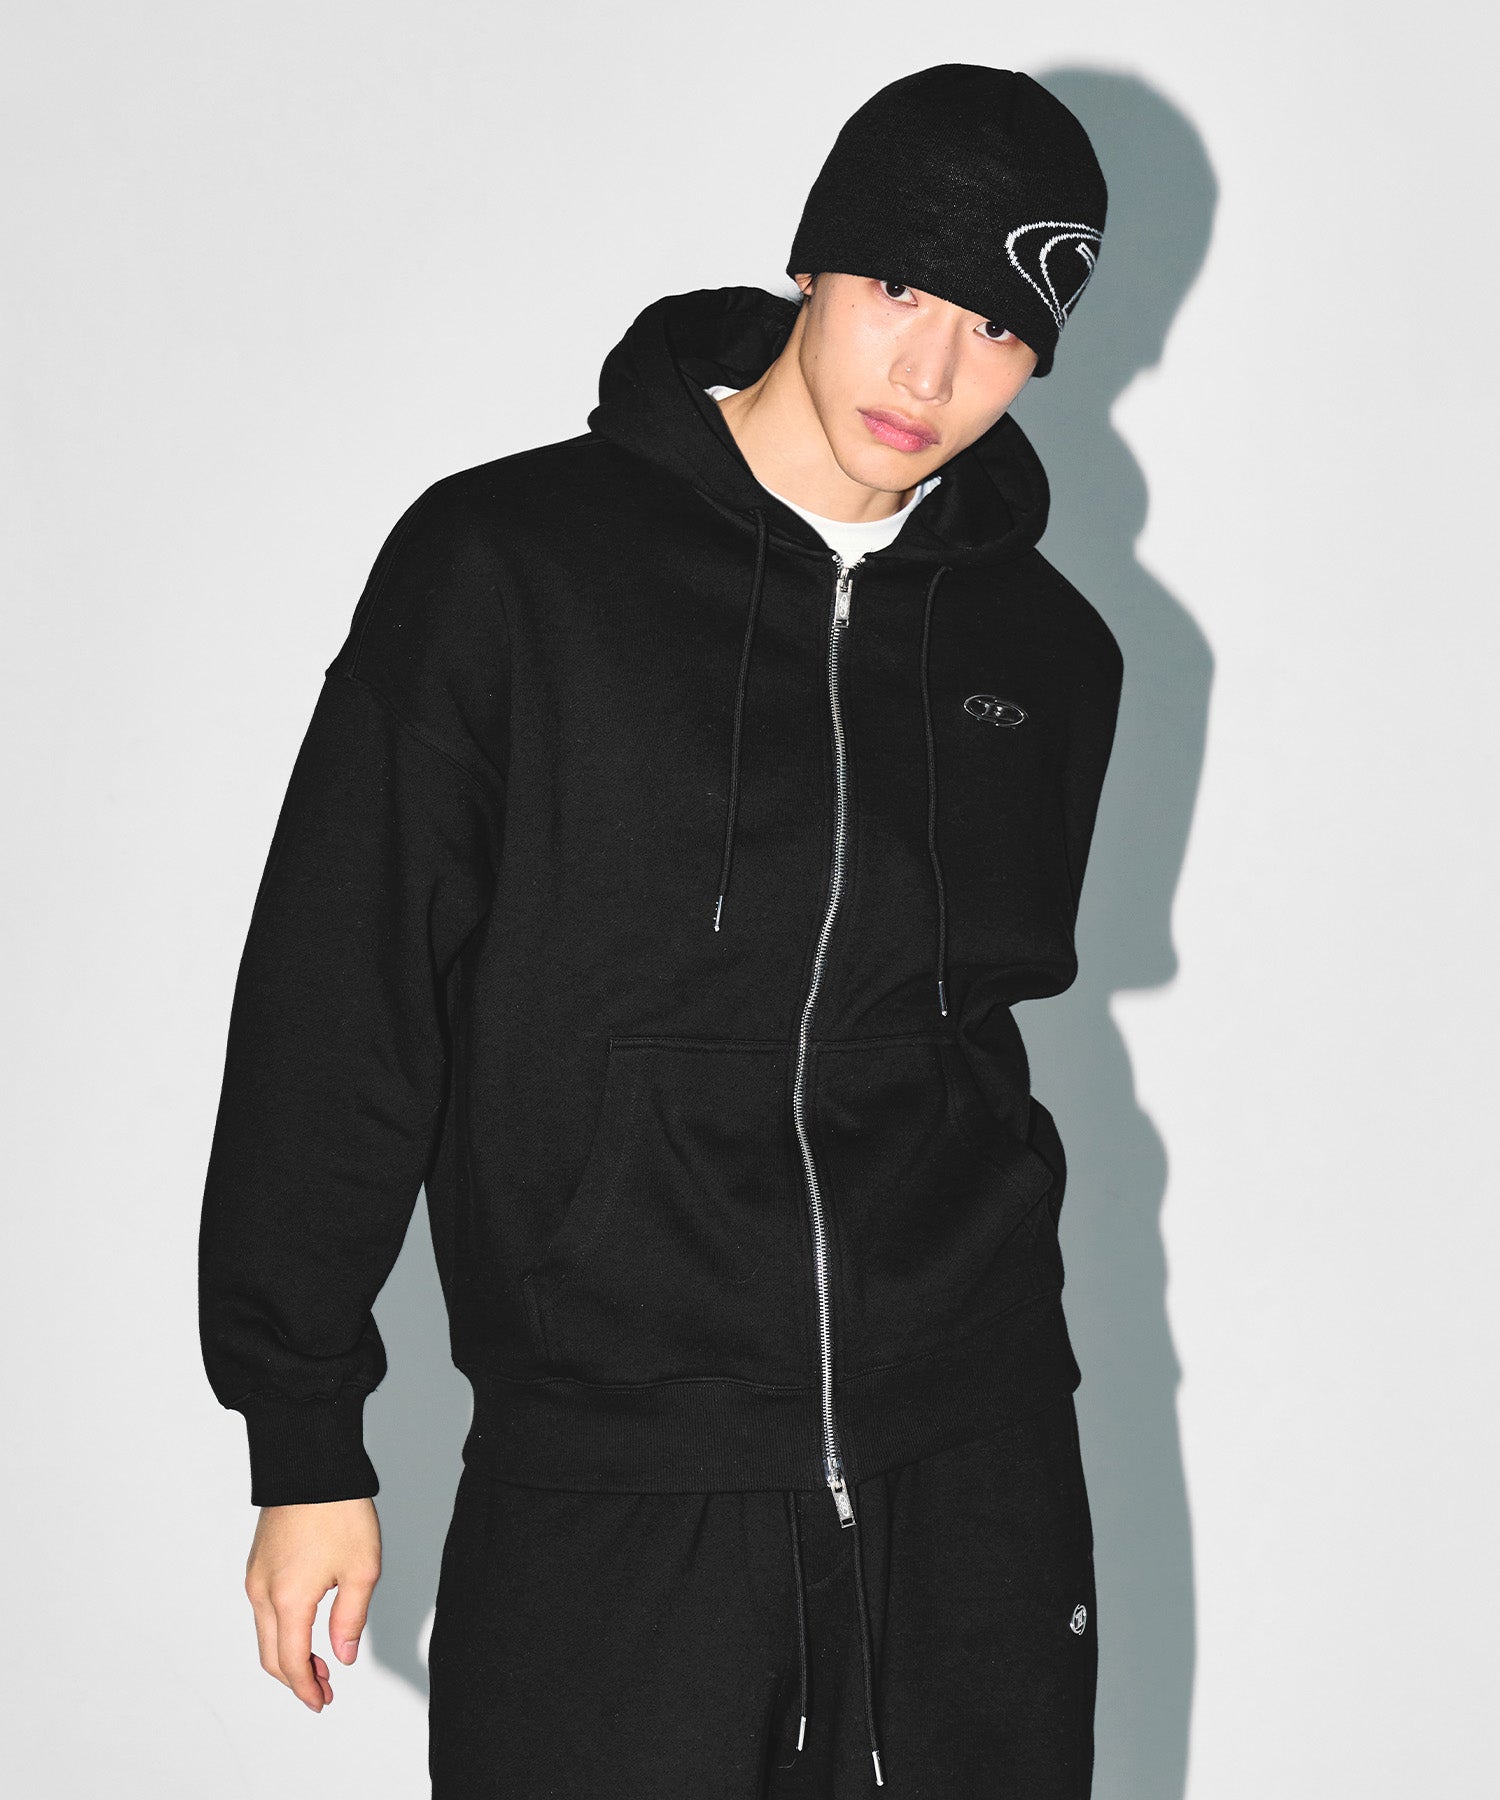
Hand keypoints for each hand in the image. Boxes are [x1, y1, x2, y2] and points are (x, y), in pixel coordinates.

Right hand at [245, 1497, 381, 1710]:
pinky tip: (306, 1627)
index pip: (292, 1662)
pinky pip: (264, 1610)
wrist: (311, 1464)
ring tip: (320, 1662)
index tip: (323, 1701)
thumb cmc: (338, 1509)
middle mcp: (262, 1592)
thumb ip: (351, 1619)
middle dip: (296, 1679)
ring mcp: (256, 1576)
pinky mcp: (258, 1561)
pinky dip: (281, 1630)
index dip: (307, 1689)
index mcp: (288, 1599)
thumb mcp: (361, 1568)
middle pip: (271, 1655)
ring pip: (265, 1634)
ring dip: (288, 1655)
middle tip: (324, 1689)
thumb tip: (341, 1655)